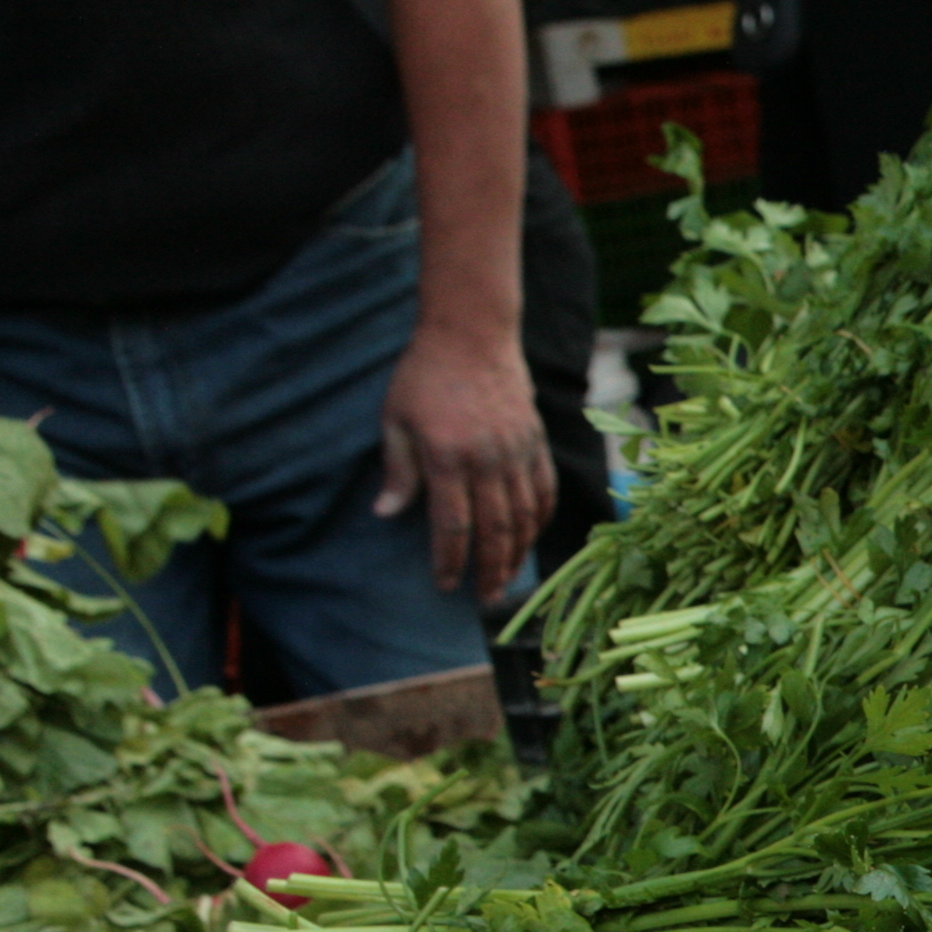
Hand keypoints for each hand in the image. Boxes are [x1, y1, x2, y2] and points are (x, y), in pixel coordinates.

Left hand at [375, 323, 552, 600]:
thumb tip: (386, 514)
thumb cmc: (424, 375)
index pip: (453, 524)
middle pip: (495, 529)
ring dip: (518, 552)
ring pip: (525, 516)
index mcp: (448, 456)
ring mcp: (518, 451)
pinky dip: (540, 519)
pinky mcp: (536, 441)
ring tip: (508, 578)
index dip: (450, 560)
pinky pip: (544, 490)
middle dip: (490, 569)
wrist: (472, 333)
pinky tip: (531, 537)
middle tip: (486, 598)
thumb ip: (397, 470)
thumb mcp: (395, 420)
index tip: (445, 584)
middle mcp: (488, 459)